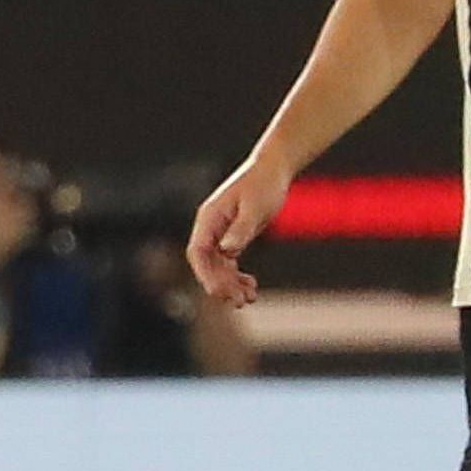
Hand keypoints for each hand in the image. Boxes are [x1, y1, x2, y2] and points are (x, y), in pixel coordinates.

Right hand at [185, 156, 289, 306]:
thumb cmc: (263, 184)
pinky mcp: (232, 236)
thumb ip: (241, 229)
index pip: (198, 252)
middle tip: (239, 302)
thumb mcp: (255, 207)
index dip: (205, 274)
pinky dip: (237, 276)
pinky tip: (251, 286)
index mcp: (209, 218)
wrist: (273, 169)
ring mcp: (220, 233)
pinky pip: (228, 262)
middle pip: (206, 263)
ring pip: (217, 266)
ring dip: (230, 284)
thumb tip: (227, 251)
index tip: (218, 292)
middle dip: (220, 284)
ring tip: (248, 298)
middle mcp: (210, 227)